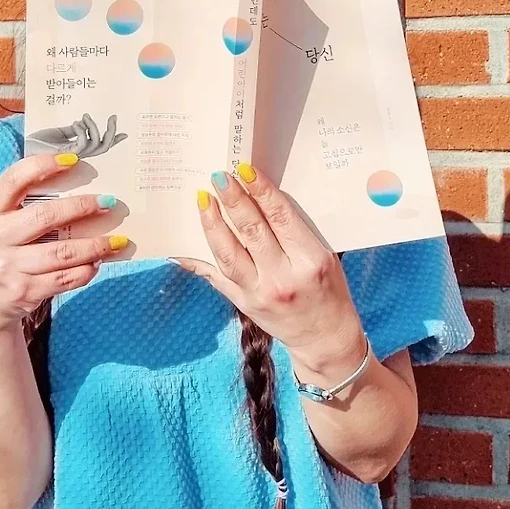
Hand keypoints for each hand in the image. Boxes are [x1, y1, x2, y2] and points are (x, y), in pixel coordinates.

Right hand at [0, 153, 124, 334]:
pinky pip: (65, 279)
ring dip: (95, 245)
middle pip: (45, 216)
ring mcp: (8, 267)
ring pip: (62, 252)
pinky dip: (87, 270)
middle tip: (108, 202)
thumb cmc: (6, 250)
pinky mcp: (24, 291)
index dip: (43, 165)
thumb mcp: (4, 223)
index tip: (73, 160)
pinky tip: (98, 263)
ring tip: (117, 239)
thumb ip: (27, 203)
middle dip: (82, 206)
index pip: (14, 179)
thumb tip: (78, 181)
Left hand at [25, 113, 126, 158]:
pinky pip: (82, 144)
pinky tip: (76, 123)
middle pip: (102, 148)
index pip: (99, 147)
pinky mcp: (64, 156)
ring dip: (93, 128)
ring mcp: (71, 157)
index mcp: (76, 151)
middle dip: (111, 132)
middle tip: (113, 118)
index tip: (125, 133)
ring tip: (83, 118)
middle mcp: (76, 157)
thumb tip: (84, 123)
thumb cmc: (33, 143)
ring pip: (95, 145)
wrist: (16, 150)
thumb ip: (72, 131)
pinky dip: (83, 130)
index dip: (113, 140)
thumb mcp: (57, 133)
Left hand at [173, 164, 368, 383]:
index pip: (281, 218)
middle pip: (251, 231)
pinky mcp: (243, 304)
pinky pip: (215, 278)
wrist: (324, 339)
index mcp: (310, 261)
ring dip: (212, 223)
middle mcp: (282, 278)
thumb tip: (262, 197)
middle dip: (232, 200)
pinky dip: (196, 261)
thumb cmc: (329, 290)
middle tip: (218, 176)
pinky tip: (180, 246)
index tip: (245, 170)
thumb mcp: (325, 256)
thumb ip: (296, 231)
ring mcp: (259, 293)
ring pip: (228, 253)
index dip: (261, 192)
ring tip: (202, 199)